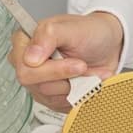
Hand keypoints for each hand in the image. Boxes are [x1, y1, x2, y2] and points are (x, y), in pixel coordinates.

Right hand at [8, 11, 123, 111]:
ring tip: (88, 70)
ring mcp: (37, 82)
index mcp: (25, 41)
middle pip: (35, 84)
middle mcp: (26, 62)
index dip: (50, 70)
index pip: (24, 66)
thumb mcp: (72, 28)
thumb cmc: (90, 32)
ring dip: (76, 85)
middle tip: (83, 66)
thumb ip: (48, 36)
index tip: (77, 63)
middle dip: (65, 77)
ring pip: (50, 96)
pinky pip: (61, 105)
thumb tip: (30, 58)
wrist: (108, 46)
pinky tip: (87, 80)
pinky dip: (79, 94)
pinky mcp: (50, 97)